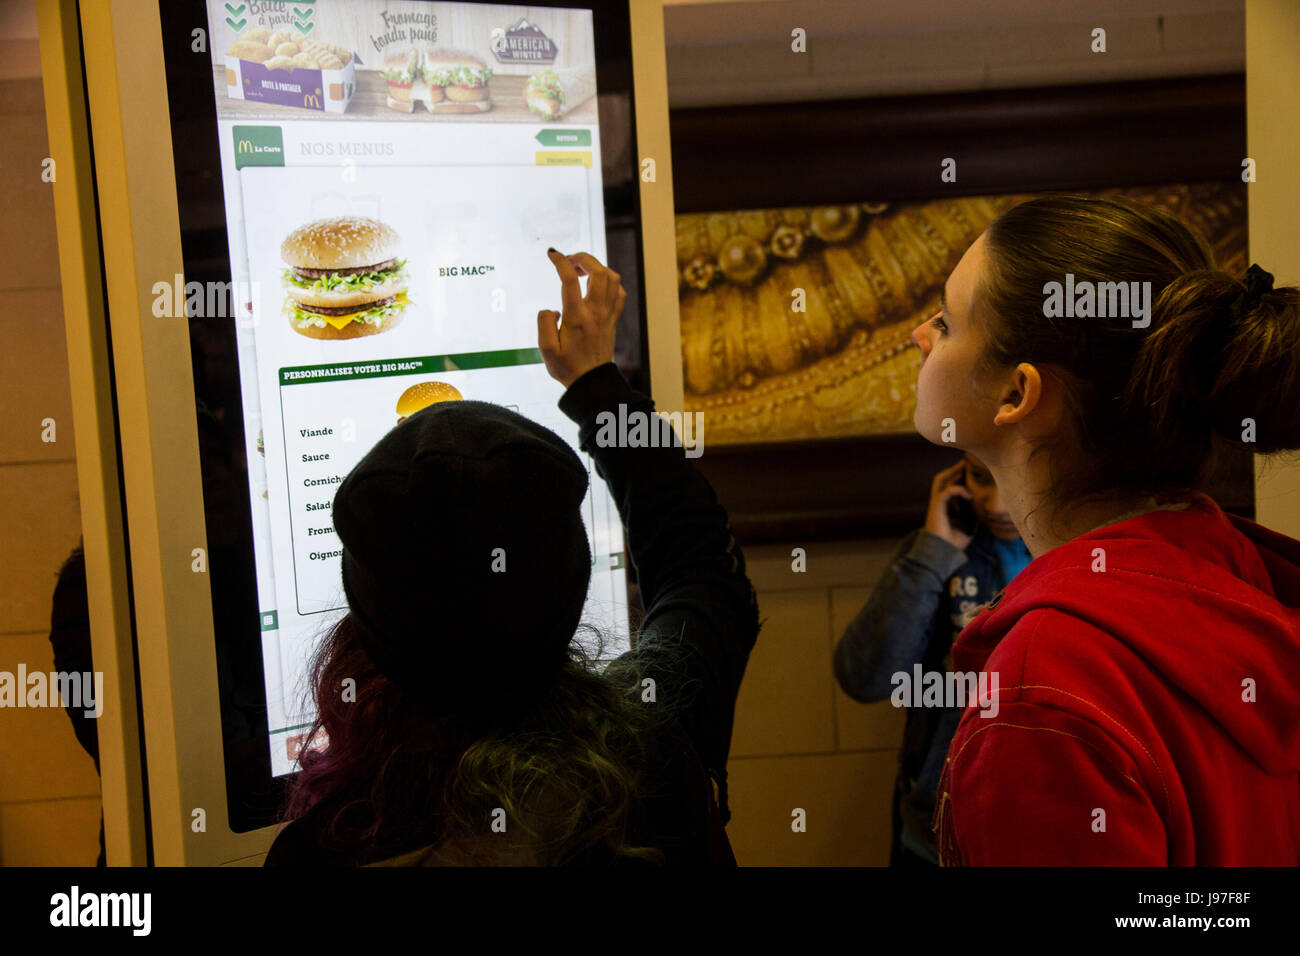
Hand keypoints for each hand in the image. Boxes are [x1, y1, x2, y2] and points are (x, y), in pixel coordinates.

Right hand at [537, 249, 627, 388]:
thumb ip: (544, 323)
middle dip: (583, 258)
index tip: (552, 254)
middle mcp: (595, 313)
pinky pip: (619, 292)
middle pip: (599, 272)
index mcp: (576, 318)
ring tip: (581, 271)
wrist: (591, 382)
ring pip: (612, 278)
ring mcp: (607, 315)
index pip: (570, 280)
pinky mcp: (613, 319)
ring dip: (597, 267)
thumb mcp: (546, 350)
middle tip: (569, 261)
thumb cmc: (567, 367)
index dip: (560, 261)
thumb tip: (553, 309)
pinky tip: (596, 286)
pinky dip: (610, 282)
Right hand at [924, 460, 974, 549]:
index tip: (969, 471)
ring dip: (951, 472)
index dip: (958, 478)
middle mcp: (938, 503)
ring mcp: (936, 504)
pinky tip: (969, 495)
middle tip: (965, 462)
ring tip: (962, 466)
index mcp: (944, 507)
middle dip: (953, 469)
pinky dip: (958, 490)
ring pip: (940, 480)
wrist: (941, 552)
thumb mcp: (968, 529)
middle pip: (942, 479)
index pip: (949, 486)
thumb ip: (973, 518)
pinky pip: (947, 492)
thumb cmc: (952, 543)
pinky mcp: (936, 507)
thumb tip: (983, 511)